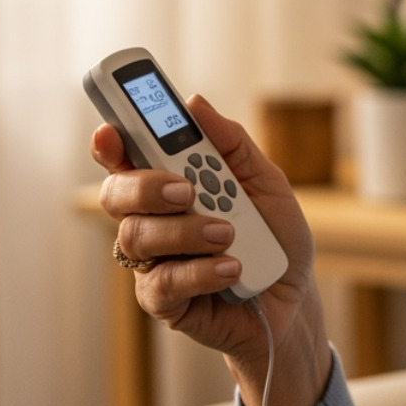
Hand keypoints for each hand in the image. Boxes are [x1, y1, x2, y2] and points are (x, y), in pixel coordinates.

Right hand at [93, 95, 331, 405]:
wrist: (295, 298)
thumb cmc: (273, 236)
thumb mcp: (266, 182)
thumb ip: (231, 145)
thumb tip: (196, 103)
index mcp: (168, 183)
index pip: (125, 157)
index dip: (110, 143)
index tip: (111, 131)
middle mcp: (152, 219)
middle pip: (115, 194)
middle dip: (145, 187)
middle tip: (187, 191)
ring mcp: (153, 261)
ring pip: (136, 238)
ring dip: (185, 232)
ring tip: (228, 234)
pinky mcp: (164, 302)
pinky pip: (162, 283)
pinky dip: (201, 272)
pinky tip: (232, 269)